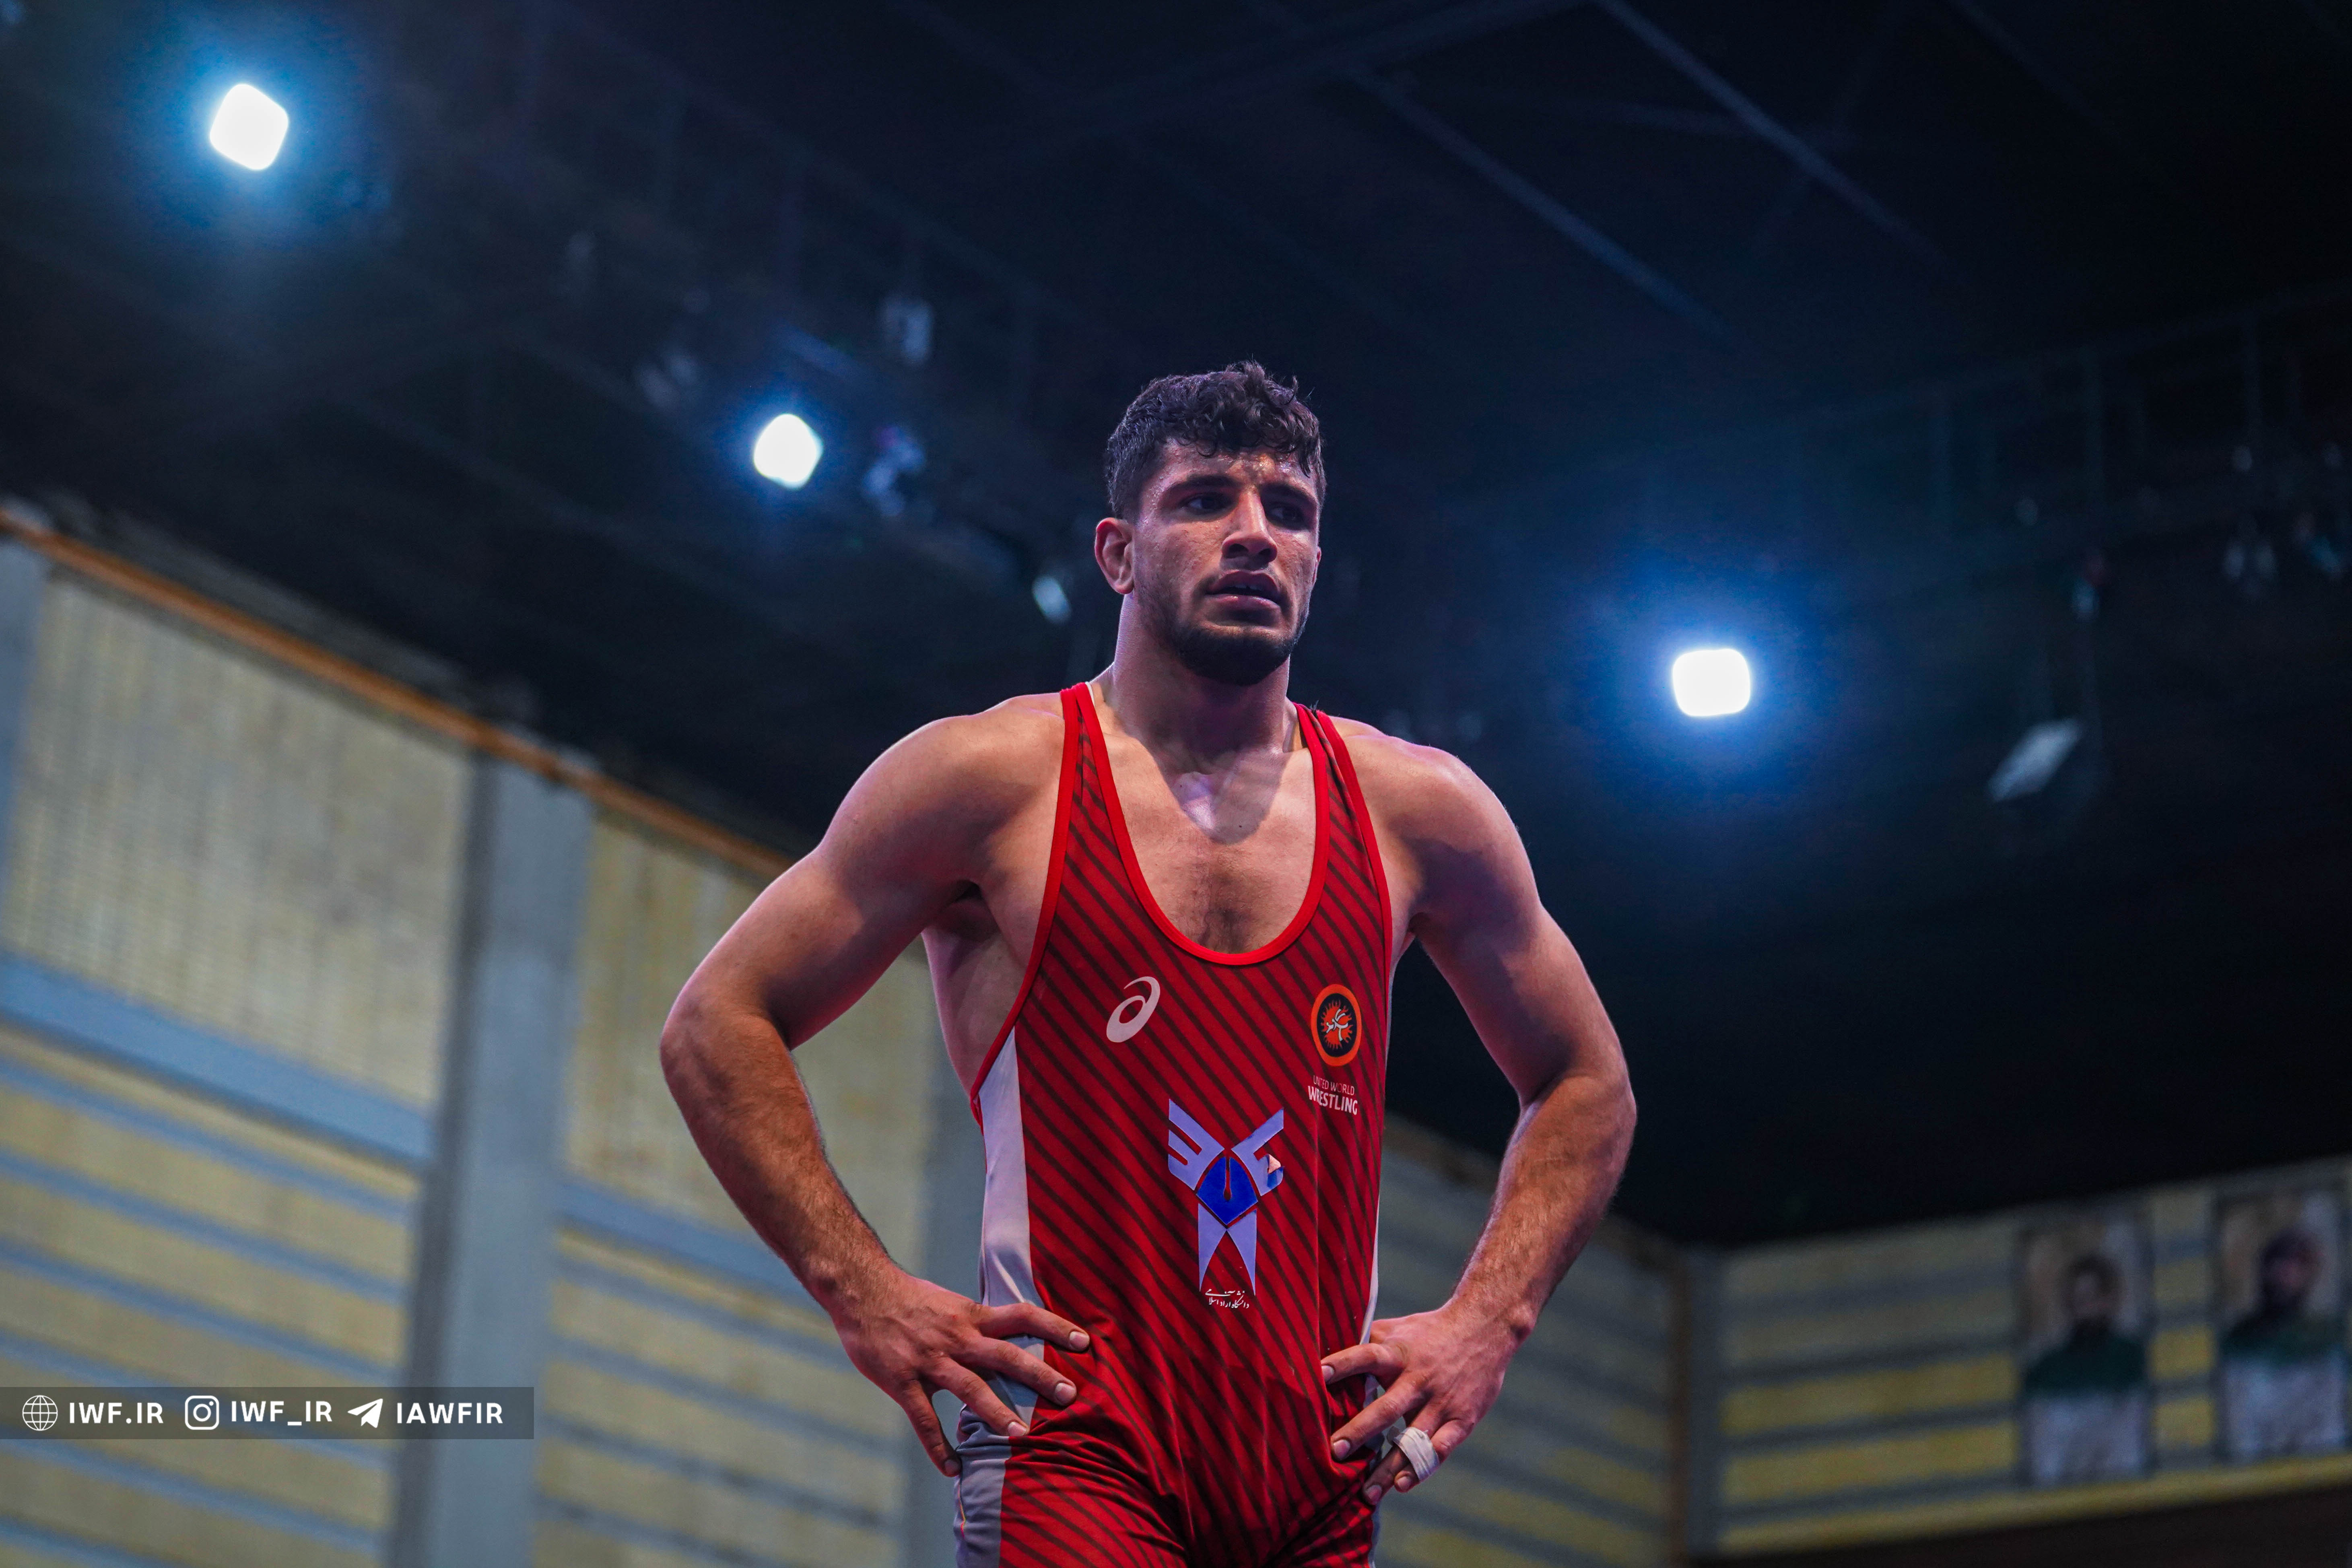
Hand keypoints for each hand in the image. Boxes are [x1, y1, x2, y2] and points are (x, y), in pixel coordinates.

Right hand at [831, 1268, 1090, 1476]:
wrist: (861, 1288)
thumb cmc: (907, 1297)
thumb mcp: (950, 1303)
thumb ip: (975, 1324)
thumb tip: (1003, 1339)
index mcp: (971, 1316)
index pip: (1023, 1316)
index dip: (1056, 1326)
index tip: (1085, 1341)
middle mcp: (957, 1337)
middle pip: (1007, 1355)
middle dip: (1040, 1375)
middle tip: (1070, 1395)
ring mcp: (930, 1360)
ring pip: (971, 1388)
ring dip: (998, 1413)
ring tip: (1022, 1437)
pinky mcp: (902, 1381)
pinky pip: (925, 1420)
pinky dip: (939, 1448)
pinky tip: (953, 1470)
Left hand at [1319, 1303, 1517, 1503]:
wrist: (1485, 1327)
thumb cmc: (1429, 1331)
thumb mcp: (1398, 1329)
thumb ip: (1366, 1341)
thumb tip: (1323, 1343)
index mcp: (1399, 1354)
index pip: (1366, 1356)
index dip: (1343, 1363)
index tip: (1318, 1375)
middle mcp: (1418, 1379)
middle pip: (1386, 1408)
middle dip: (1360, 1431)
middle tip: (1335, 1452)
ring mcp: (1441, 1401)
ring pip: (1413, 1438)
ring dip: (1389, 1467)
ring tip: (1366, 1493)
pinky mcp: (1462, 1418)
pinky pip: (1441, 1447)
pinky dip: (1422, 1467)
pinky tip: (1403, 1485)